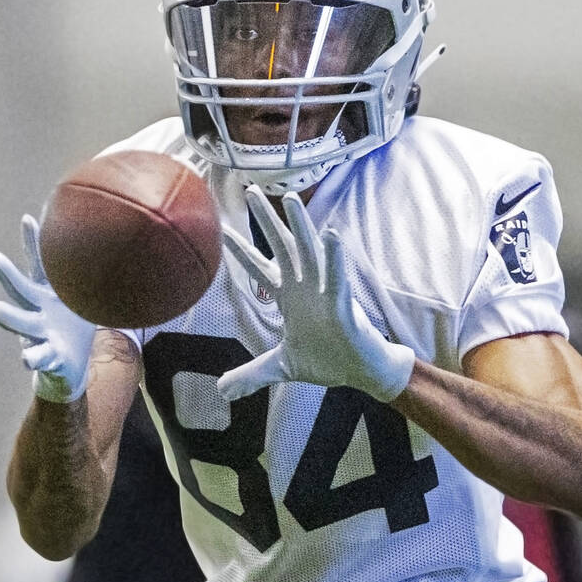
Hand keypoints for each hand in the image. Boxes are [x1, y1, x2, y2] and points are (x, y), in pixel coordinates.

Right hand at [0, 215, 96, 402]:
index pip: (39, 265)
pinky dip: (33, 358)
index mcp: (47, 294)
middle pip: (22, 290)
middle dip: (8, 273)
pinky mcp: (48, 357)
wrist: (72, 365)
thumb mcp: (82, 297)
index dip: (33, 243)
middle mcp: (38, 311)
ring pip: (23, 323)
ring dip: (10, 318)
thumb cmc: (74, 325)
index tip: (28, 219)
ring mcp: (41, 334)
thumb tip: (106, 239)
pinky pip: (38, 357)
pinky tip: (26, 359)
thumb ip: (87, 274)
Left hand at [218, 187, 414, 401]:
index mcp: (289, 297)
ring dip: (299, 226)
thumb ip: (252, 374)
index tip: (221, 229)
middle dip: (265, 221)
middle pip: (281, 247)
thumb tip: (223, 390)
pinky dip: (335, 258)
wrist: (360, 373)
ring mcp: (323, 293)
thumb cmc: (327, 361)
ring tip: (288, 198)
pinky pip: (337, 278)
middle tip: (250, 190)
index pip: (259, 268)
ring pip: (309, 253)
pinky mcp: (342, 305)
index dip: (241, 250)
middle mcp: (304, 287)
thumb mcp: (282, 367)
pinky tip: (332, 234)